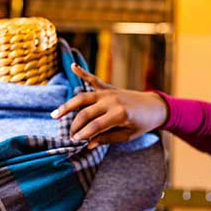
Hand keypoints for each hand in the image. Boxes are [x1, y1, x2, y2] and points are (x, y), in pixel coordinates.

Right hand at [52, 64, 168, 148]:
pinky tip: (72, 66)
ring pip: (83, 97)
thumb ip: (107, 138)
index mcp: (119, 114)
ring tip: (56, 115)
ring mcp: (109, 92)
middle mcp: (112, 101)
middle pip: (86, 113)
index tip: (74, 142)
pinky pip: (93, 80)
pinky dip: (83, 72)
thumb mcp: (127, 135)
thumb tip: (88, 144)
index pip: (95, 126)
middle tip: (69, 136)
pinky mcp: (108, 88)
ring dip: (68, 105)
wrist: (155, 106)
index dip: (83, 135)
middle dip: (75, 126)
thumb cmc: (142, 124)